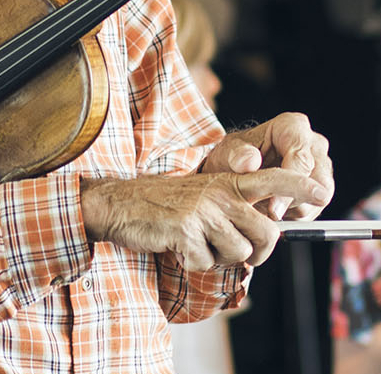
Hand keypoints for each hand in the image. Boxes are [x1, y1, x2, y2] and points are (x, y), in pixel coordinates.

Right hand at [81, 168, 328, 270]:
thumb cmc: (163, 205)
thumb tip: (266, 237)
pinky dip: (193, 262)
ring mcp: (203, 211)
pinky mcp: (186, 230)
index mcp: (226, 182)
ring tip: (194, 240)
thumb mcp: (203, 197)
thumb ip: (234, 208)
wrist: (119, 204)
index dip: (300, 184)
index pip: (272, 178)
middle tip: (232, 249)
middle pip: (268, 235)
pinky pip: (207, 263)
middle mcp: (219, 193)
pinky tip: (176, 245)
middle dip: (257, 253)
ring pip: (239, 254)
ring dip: (218, 257)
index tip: (321, 191)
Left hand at [201, 112, 332, 220]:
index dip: (288, 187)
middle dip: (292, 200)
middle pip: (317, 182)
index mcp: (293, 126)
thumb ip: (237, 156)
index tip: (273, 209)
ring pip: (320, 198)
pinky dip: (295, 213)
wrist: (234, 167)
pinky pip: (316, 208)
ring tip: (266, 206)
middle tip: (267, 212)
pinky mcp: (322, 185)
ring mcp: (321, 165)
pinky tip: (275, 207)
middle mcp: (313, 143)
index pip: (301, 160)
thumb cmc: (233, 155)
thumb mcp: (228, 153)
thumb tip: (250, 161)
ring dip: (293, 208)